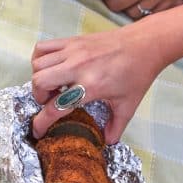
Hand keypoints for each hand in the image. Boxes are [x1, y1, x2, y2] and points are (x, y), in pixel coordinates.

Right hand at [31, 26, 164, 143]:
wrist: (145, 44)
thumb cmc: (137, 74)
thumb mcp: (128, 106)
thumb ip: (116, 127)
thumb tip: (107, 142)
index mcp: (91, 86)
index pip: (56, 107)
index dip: (42, 122)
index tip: (37, 131)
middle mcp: (78, 67)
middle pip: (39, 81)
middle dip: (38, 96)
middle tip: (50, 101)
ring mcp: (73, 51)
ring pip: (38, 64)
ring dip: (39, 78)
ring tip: (53, 85)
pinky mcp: (72, 40)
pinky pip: (43, 47)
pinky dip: (39, 59)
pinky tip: (52, 67)